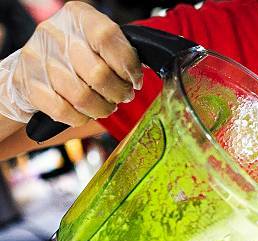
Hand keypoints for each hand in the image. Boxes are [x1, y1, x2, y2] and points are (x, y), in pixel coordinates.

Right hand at [0, 1, 141, 125]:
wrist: (34, 67)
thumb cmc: (76, 57)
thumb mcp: (99, 43)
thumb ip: (120, 53)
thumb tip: (141, 76)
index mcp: (79, 16)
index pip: (108, 38)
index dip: (127, 65)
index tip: (135, 81)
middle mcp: (54, 32)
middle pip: (98, 73)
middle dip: (118, 93)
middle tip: (122, 97)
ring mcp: (37, 57)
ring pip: (81, 96)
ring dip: (102, 108)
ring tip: (106, 107)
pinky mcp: (26, 83)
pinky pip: (62, 110)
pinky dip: (80, 118)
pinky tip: (85, 113)